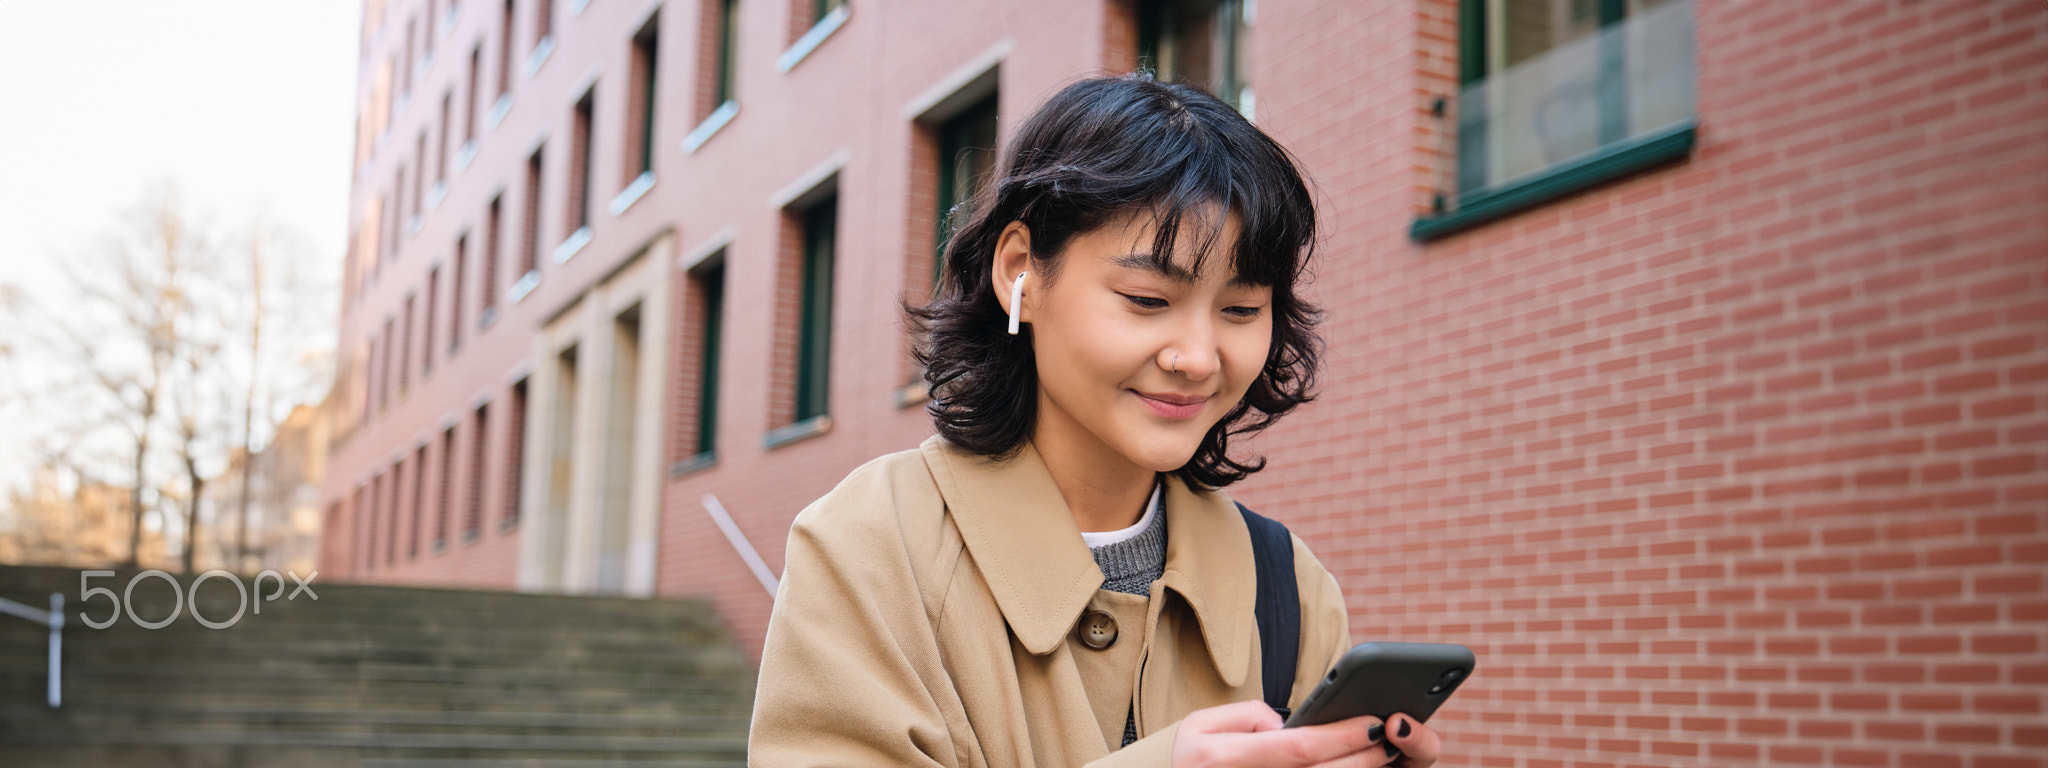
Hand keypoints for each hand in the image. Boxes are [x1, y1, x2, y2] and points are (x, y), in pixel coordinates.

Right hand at [1168, 701, 1440, 767]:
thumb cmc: (1189, 763)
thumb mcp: (1199, 726)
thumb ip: (1247, 715)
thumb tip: (1288, 726)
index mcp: (1221, 758)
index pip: (1297, 747)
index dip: (1340, 736)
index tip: (1371, 722)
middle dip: (1362, 758)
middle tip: (1389, 740)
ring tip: (1381, 757)